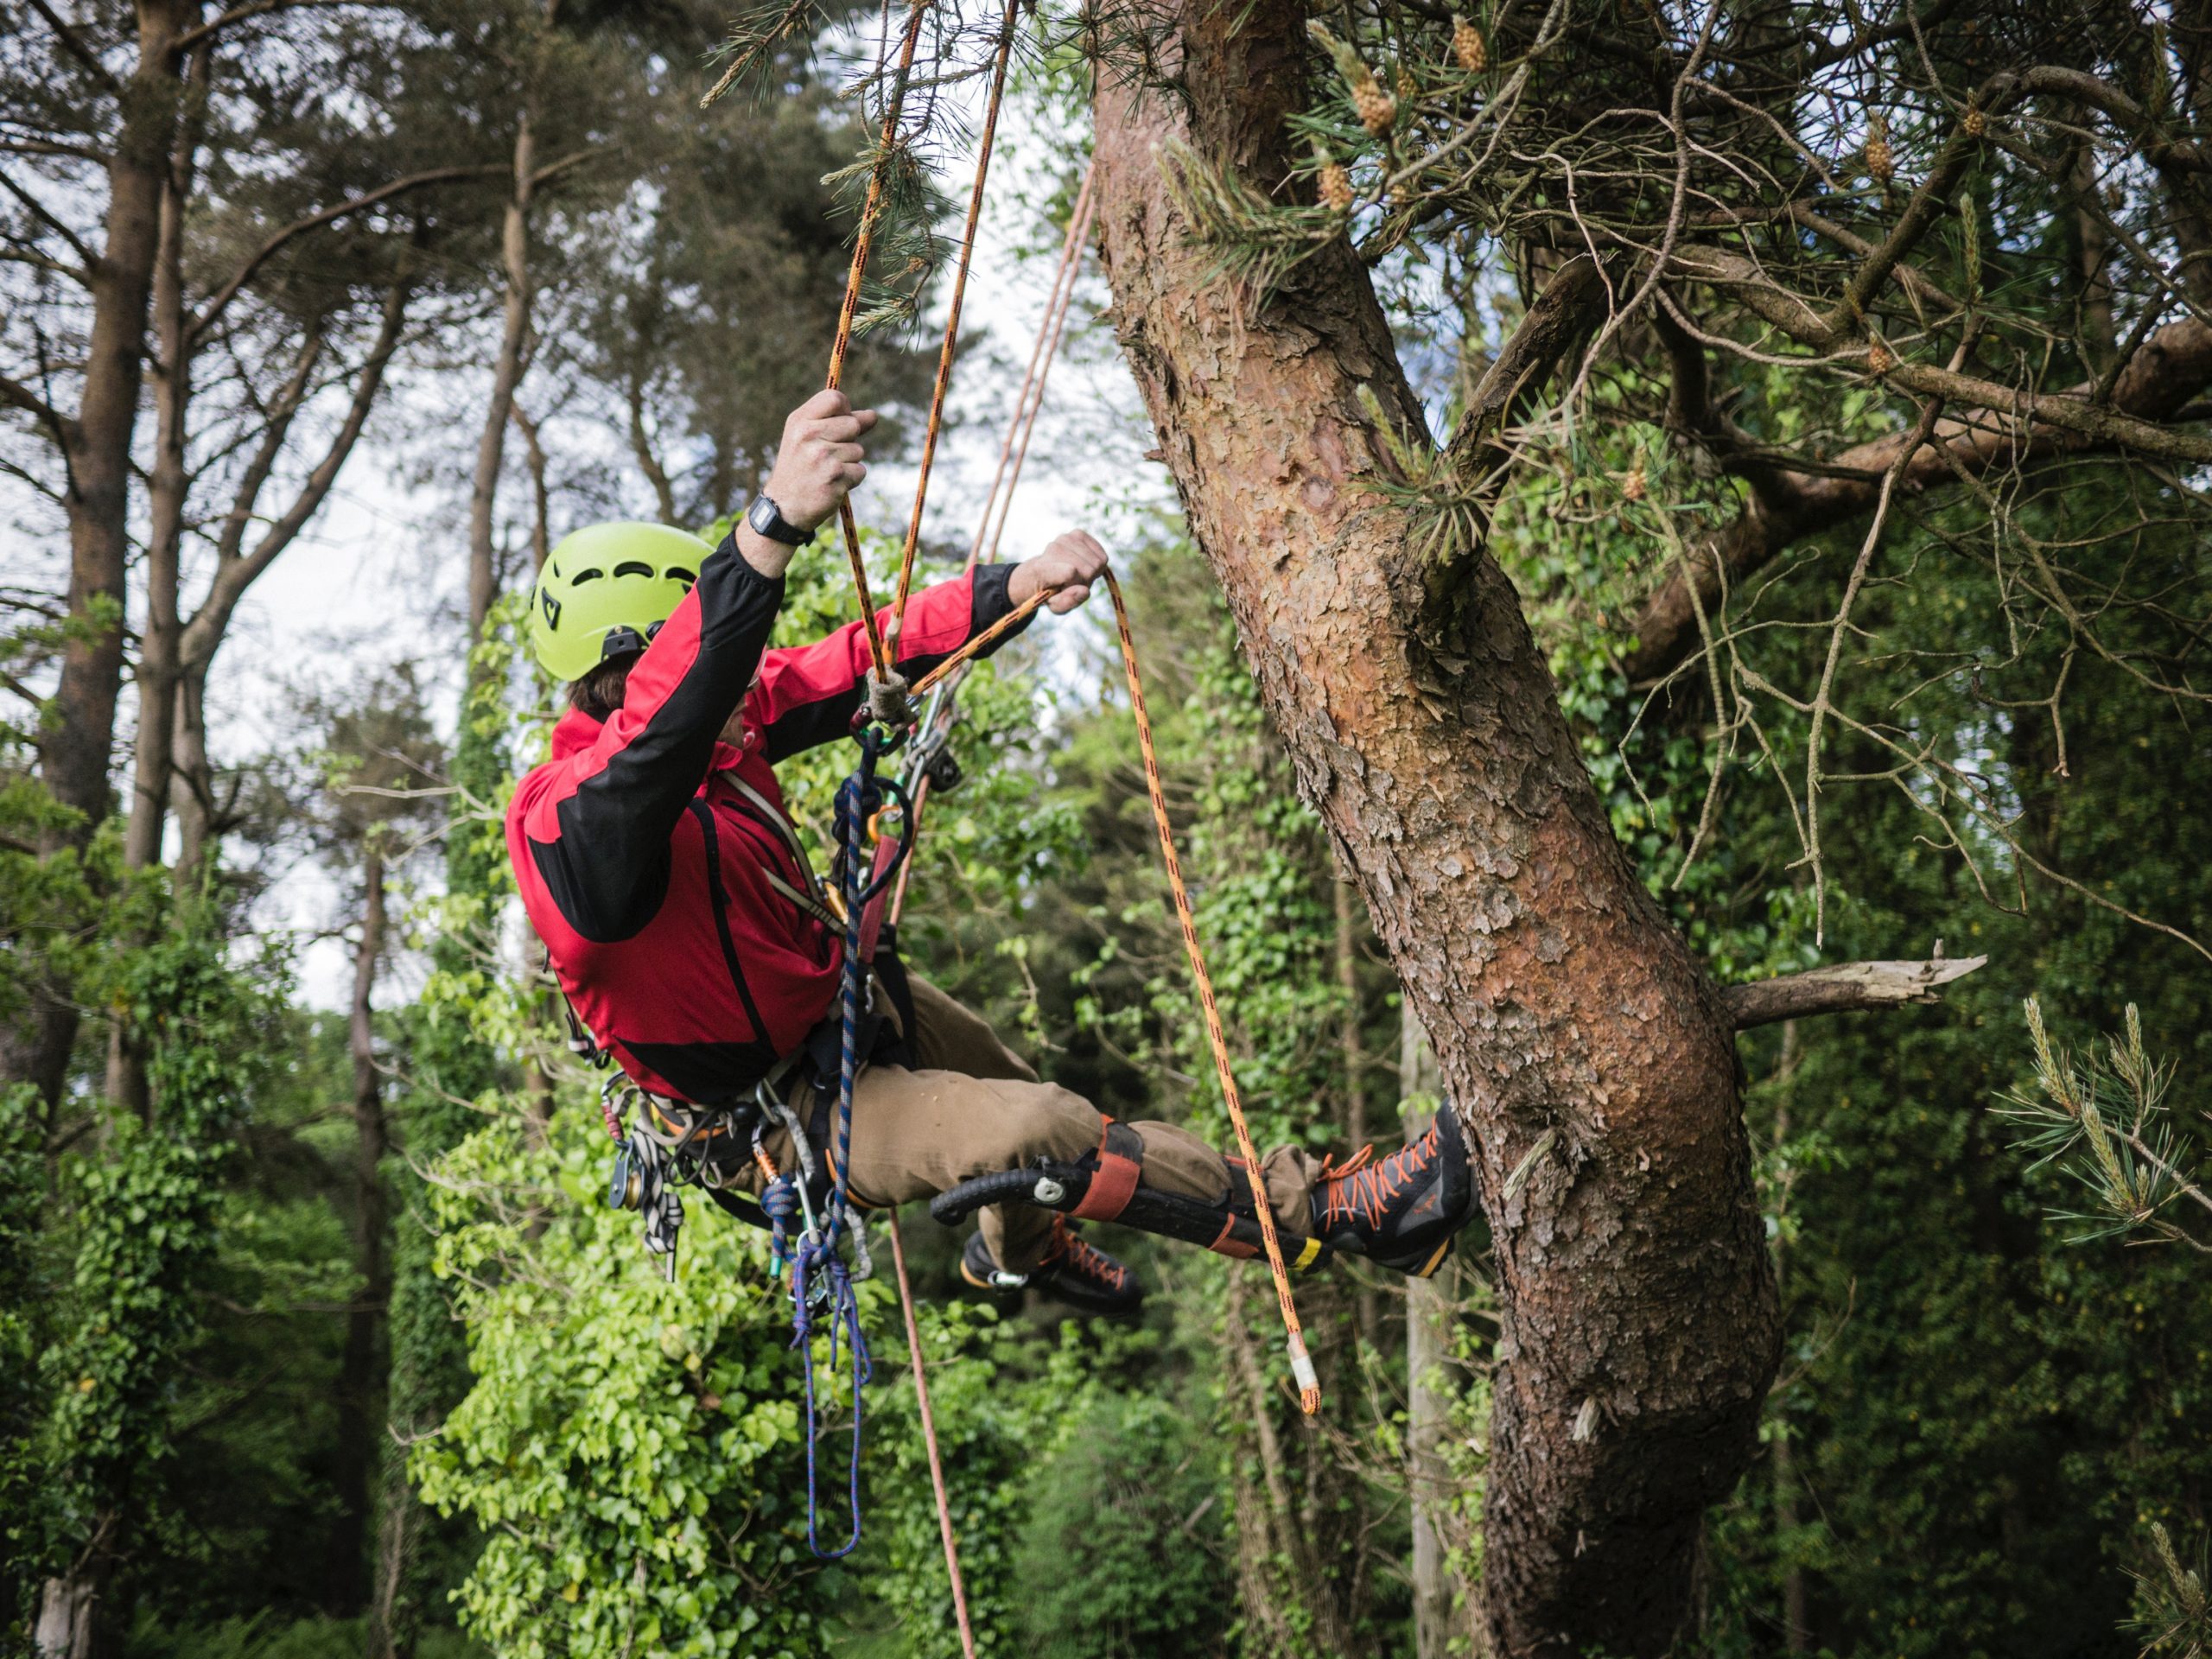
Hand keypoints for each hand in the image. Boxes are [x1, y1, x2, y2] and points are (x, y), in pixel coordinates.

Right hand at [762, 388, 877, 530]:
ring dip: (848, 463)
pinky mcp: (835, 477)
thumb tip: (873, 415)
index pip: (835, 398)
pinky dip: (851, 479)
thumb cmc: (799, 468)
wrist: (784, 507)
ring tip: (826, 471)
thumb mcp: (806, 438)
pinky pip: (860, 471)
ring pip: (858, 450)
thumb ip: (838, 422)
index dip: (845, 410)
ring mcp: (822, 456)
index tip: (839, 424)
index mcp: (800, 421)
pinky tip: (832, 484)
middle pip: (853, 424)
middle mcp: (809, 435)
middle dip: (848, 440)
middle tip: (827, 455)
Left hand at [1008, 530, 1108, 614]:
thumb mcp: (1055, 606)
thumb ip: (1067, 602)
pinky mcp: (1078, 533)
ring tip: (1077, 574)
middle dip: (1086, 580)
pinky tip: (1084, 564)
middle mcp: (1053, 549)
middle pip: (1089, 569)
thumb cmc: (1051, 592)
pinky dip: (1096, 562)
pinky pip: (1101, 554)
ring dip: (1091, 571)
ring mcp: (1065, 538)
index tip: (1068, 587)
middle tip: (1073, 582)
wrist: (1044, 572)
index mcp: (1043, 569)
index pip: (1070, 572)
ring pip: (1097, 561)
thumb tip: (1085, 591)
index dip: (1077, 584)